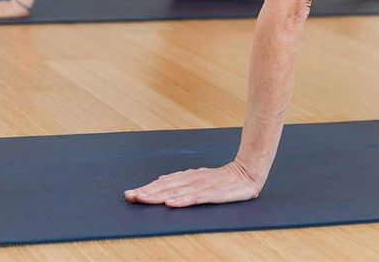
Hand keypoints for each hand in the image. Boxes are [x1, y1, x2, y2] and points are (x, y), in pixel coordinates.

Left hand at [124, 161, 262, 207]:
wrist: (248, 173)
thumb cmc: (223, 178)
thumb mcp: (200, 177)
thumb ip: (181, 179)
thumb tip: (161, 179)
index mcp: (188, 176)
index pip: (163, 183)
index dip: (147, 188)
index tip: (130, 194)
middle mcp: (192, 179)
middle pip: (166, 187)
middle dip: (147, 192)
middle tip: (130, 196)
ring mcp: (202, 186)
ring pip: (176, 192)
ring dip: (158, 196)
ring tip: (143, 199)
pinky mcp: (213, 194)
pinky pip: (195, 198)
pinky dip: (182, 201)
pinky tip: (170, 204)